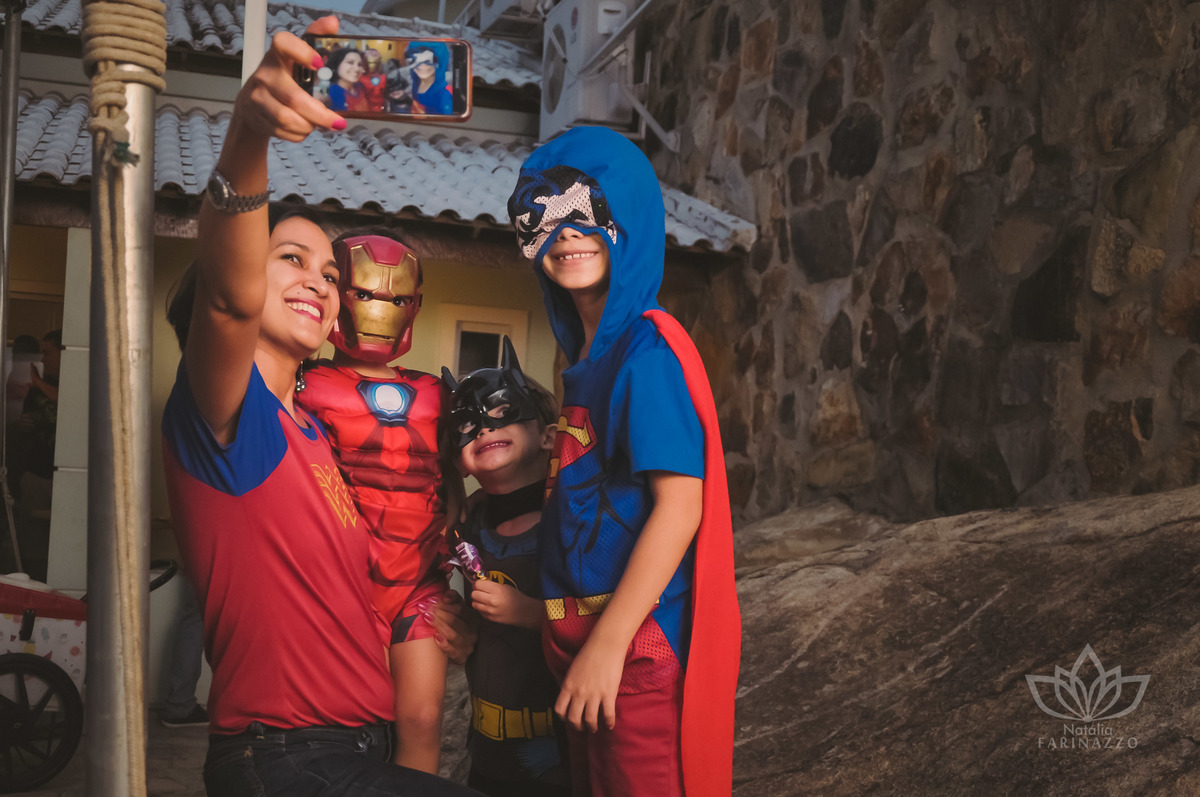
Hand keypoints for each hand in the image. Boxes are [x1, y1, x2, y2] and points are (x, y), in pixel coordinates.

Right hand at [231, 16, 345, 142]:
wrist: (252, 104)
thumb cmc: (283, 78)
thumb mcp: (296, 58)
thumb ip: (314, 39)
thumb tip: (333, 23)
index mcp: (278, 55)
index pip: (284, 43)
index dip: (301, 52)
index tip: (319, 64)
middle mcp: (265, 74)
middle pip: (294, 97)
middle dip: (320, 114)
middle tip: (338, 122)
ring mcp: (258, 97)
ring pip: (288, 119)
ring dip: (310, 126)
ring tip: (318, 124)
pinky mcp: (257, 117)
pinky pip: (284, 132)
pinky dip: (299, 134)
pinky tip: (304, 128)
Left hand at [423, 590, 476, 665]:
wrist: (457, 649)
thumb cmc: (455, 627)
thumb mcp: (457, 610)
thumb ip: (453, 599)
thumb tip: (447, 593)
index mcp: (472, 618)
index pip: (459, 609)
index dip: (444, 604)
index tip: (430, 600)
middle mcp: (472, 631)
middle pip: (454, 620)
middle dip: (437, 612)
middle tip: (424, 607)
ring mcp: (467, 645)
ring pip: (452, 634)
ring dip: (438, 625)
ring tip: (427, 617)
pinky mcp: (461, 657)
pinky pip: (452, 651)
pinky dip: (444, 644)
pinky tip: (436, 638)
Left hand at [470, 578, 541, 629]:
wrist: (524, 612)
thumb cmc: (517, 598)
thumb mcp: (505, 586)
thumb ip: (492, 585)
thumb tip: (480, 584)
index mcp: (497, 590)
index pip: (478, 584)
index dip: (478, 583)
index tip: (480, 583)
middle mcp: (492, 601)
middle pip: (474, 594)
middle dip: (476, 591)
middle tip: (481, 590)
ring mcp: (490, 611)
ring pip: (474, 603)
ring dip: (477, 600)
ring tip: (484, 598)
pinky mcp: (489, 618)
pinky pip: (479, 611)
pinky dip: (481, 607)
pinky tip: (488, 606)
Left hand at [554, 636, 624, 732]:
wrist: (605, 645)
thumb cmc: (589, 654)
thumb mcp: (573, 669)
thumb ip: (571, 684)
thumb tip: (571, 695)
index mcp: (568, 686)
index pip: (560, 710)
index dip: (564, 718)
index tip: (569, 719)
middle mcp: (578, 693)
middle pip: (573, 719)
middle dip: (577, 727)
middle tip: (582, 728)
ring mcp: (594, 695)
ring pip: (590, 720)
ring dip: (592, 727)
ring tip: (594, 728)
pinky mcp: (608, 694)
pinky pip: (607, 715)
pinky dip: (609, 723)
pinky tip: (610, 725)